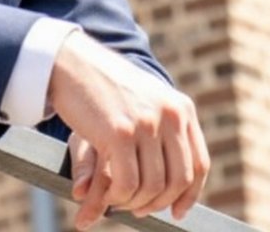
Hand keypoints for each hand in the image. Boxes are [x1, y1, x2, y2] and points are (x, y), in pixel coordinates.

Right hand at [49, 31, 209, 229]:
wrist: (70, 59)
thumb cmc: (104, 82)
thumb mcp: (143, 100)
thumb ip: (164, 129)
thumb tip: (177, 180)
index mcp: (181, 107)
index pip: (199, 164)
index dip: (189, 195)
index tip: (177, 211)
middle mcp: (170, 115)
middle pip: (179, 180)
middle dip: (158, 202)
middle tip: (138, 209)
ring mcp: (145, 123)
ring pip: (153, 186)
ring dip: (135, 202)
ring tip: (119, 200)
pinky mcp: (119, 133)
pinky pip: (128, 184)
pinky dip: (119, 197)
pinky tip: (109, 194)